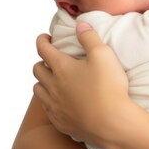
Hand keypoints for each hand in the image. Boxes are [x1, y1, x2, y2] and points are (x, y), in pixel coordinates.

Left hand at [33, 22, 129, 144]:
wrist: (112, 123)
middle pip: (37, 70)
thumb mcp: (103, 54)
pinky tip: (59, 100)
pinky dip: (49, 100)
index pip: (43, 49)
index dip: (42, 40)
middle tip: (52, 58)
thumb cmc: (108, 86)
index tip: (45, 37)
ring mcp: (55, 106)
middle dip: (42, 60)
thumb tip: (80, 24)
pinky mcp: (60, 122)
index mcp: (61, 67)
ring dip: (43, 81)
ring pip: (38, 90)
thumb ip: (89, 37)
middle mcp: (52, 86)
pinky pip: (46, 108)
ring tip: (53, 78)